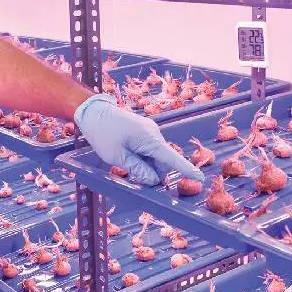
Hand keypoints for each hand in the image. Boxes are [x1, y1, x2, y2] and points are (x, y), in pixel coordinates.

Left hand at [75, 94, 203, 185]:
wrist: (92, 111)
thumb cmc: (103, 133)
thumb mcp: (117, 157)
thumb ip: (137, 169)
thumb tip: (154, 180)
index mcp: (149, 140)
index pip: (172, 158)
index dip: (186, 169)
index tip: (199, 178)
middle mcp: (154, 134)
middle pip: (162, 161)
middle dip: (153, 172)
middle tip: (134, 177)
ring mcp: (149, 131)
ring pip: (155, 156)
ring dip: (146, 164)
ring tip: (124, 162)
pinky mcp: (144, 130)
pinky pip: (149, 148)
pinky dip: (142, 157)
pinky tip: (127, 156)